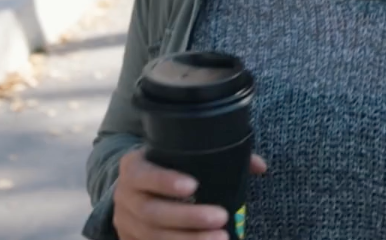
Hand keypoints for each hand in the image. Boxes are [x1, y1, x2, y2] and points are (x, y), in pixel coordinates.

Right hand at [111, 148, 267, 239]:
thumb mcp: (176, 155)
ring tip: (221, 238)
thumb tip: (260, 166)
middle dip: (188, 217)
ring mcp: (126, 223)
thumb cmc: (164, 168)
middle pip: (153, 212)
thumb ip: (216, 155)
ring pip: (155, 237)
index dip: (165, 181)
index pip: (144, 174)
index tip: (194, 186)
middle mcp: (125, 197)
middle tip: (220, 217)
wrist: (132, 189)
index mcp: (133, 168)